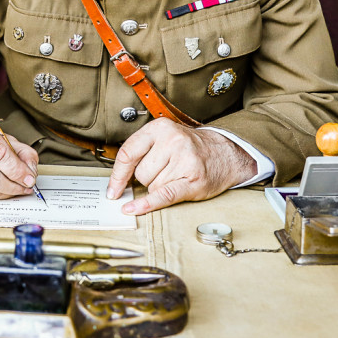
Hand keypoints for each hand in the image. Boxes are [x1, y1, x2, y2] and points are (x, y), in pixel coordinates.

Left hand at [106, 119, 256, 214]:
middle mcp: (172, 141)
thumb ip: (141, 152)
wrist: (225, 153)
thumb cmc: (190, 148)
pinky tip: (134, 209)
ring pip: (152, 186)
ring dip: (159, 187)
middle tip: (165, 170)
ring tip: (176, 175)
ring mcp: (184, 160)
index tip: (112, 189)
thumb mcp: (164, 138)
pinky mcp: (193, 180)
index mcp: (160, 128)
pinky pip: (163, 196)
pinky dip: (147, 204)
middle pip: (140, 173)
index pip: (128, 153)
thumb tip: (118, 181)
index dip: (117, 175)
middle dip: (148, 178)